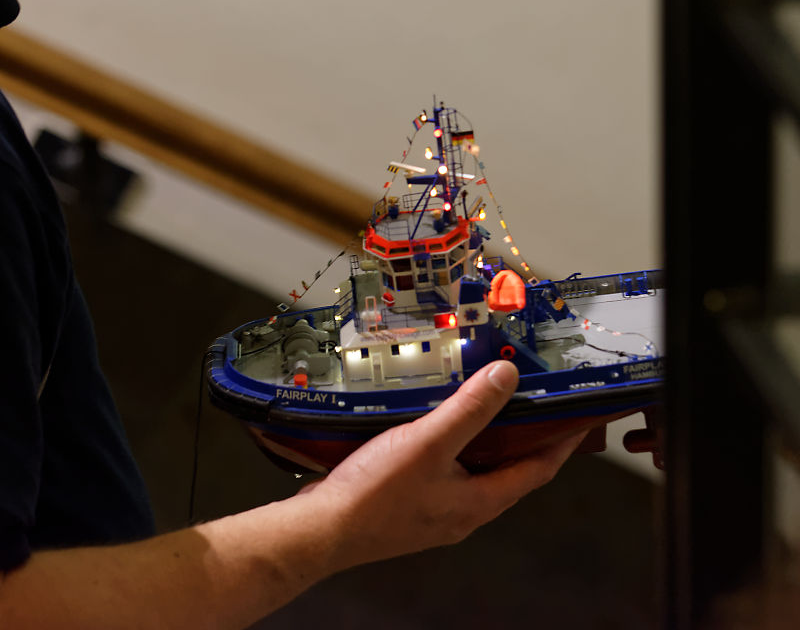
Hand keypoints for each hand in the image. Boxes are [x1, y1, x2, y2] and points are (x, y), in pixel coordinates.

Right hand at [300, 360, 585, 569]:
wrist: (322, 529)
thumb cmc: (375, 497)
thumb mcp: (430, 443)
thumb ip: (470, 410)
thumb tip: (506, 379)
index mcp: (478, 502)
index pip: (537, 470)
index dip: (560, 443)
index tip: (576, 420)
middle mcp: (463, 510)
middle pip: (508, 470)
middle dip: (522, 438)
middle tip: (530, 404)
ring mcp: (437, 508)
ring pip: (474, 469)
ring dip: (485, 439)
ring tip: (485, 404)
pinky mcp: (412, 501)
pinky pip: (445, 469)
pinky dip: (452, 445)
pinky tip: (435, 425)